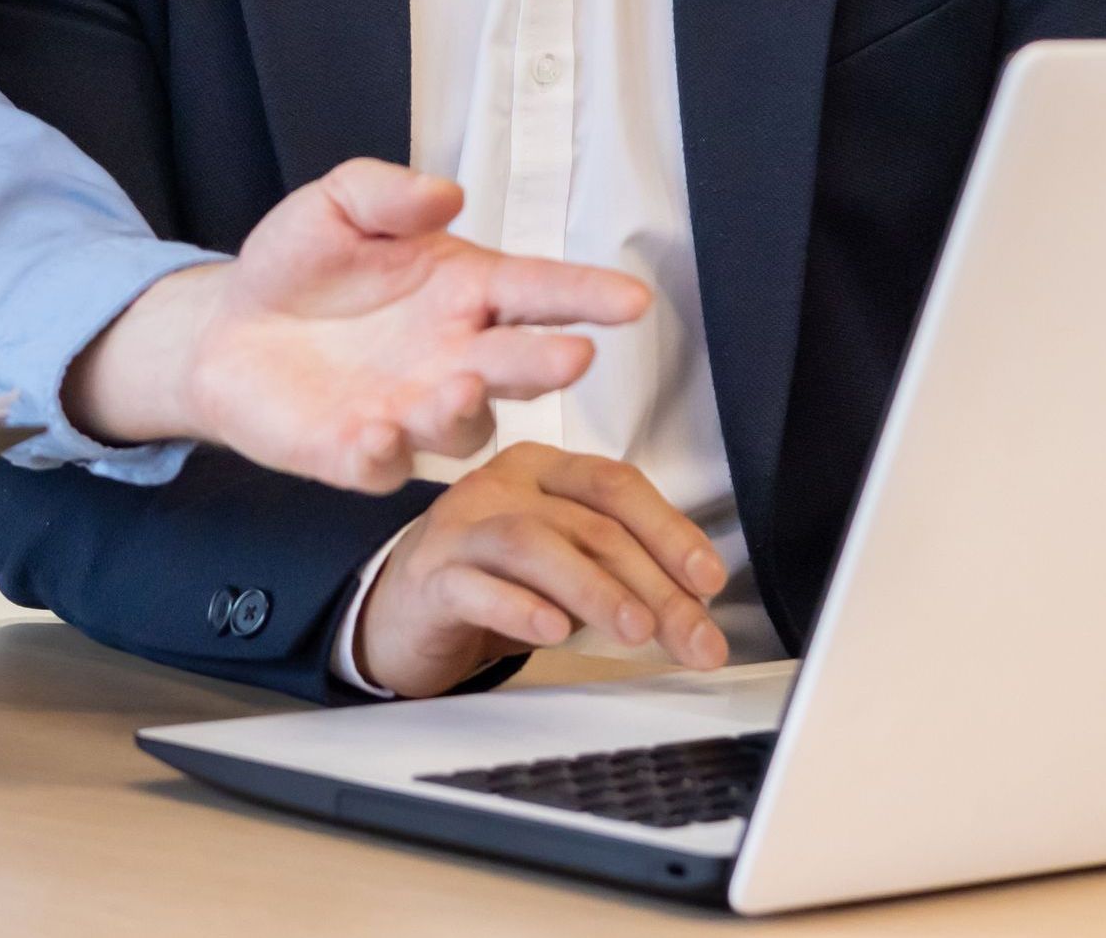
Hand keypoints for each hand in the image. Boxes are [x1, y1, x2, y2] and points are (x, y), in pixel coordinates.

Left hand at [64, 158, 650, 491]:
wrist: (228, 326)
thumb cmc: (300, 265)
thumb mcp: (336, 206)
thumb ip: (387, 193)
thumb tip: (447, 193)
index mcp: (465, 291)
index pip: (540, 291)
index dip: (587, 295)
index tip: (632, 299)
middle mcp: (456, 356)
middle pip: (517, 364)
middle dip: (546, 361)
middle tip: (573, 355)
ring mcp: (413, 411)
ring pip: (463, 424)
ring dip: (466, 408)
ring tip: (462, 383)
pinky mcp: (359, 454)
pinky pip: (384, 465)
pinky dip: (385, 453)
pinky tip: (375, 431)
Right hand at [354, 446, 729, 698]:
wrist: (397, 613)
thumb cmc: (490, 583)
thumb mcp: (562, 566)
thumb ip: (617, 571)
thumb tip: (695, 605)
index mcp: (541, 470)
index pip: (616, 485)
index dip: (670, 530)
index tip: (709, 579)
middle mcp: (500, 486)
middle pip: (589, 523)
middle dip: (655, 584)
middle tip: (694, 636)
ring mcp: (460, 528)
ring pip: (534, 543)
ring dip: (596, 589)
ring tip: (636, 631)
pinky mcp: (430, 579)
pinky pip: (476, 586)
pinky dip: (521, 608)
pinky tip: (554, 632)